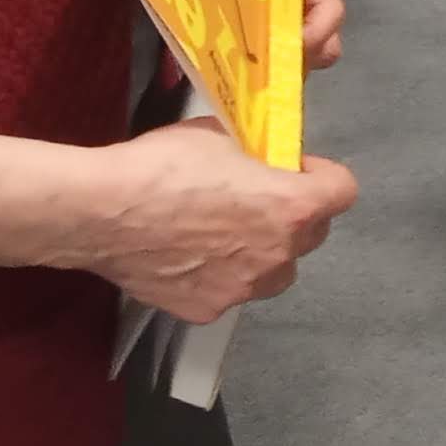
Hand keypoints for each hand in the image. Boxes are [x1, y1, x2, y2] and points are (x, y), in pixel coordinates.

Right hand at [91, 115, 358, 324]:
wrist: (103, 212)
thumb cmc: (163, 166)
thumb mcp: (221, 136)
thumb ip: (256, 153)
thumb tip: (262, 160)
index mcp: (292, 207)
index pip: (343, 192)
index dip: (322, 176)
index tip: (296, 168)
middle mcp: (278, 255)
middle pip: (312, 236)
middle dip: (294, 215)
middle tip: (257, 198)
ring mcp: (243, 289)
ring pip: (274, 271)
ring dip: (264, 252)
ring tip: (224, 232)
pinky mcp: (207, 310)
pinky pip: (230, 290)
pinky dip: (220, 275)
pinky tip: (189, 255)